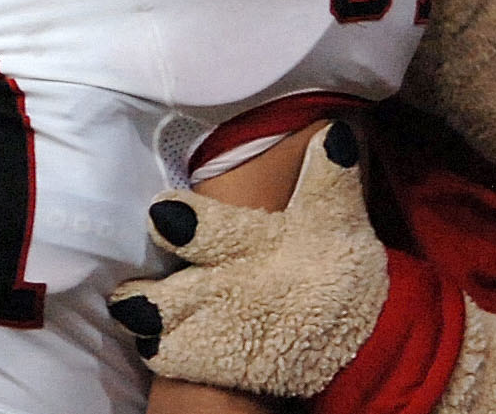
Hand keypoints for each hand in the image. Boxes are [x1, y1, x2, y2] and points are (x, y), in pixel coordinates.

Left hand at [106, 122, 389, 397]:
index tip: (159, 213)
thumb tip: (334, 129)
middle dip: (148, 302)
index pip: (217, 233)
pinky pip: (179, 363)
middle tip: (126, 297)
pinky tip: (150, 342)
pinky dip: (161, 353)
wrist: (368, 336)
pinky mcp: (232, 365)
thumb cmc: (338, 262)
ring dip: (148, 326)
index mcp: (260, 244)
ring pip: (171, 336)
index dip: (184, 223)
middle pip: (180, 300)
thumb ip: (328, 174)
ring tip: (129, 312)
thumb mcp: (337, 215)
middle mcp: (239, 290)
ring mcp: (231, 332)